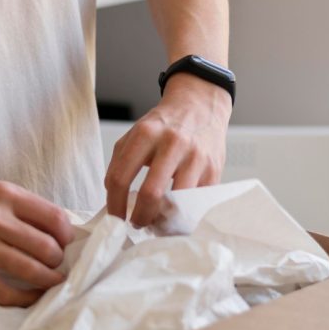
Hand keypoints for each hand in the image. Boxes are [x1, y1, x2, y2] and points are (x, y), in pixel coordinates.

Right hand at [0, 180, 74, 305]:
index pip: (54, 217)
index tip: (66, 242)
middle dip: (59, 260)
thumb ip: (23, 208)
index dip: (68, 234)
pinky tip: (32, 295)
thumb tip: (60, 232)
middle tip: (58, 263)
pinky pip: (6, 293)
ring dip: (49, 280)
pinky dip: (25, 298)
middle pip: (47, 247)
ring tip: (52, 280)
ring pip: (31, 271)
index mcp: (4, 194)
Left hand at [105, 74, 231, 226]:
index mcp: (146, 134)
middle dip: (140, 217)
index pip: (121, 178)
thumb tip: (114, 200)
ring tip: (156, 221)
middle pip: (150, 194)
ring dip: (163, 219)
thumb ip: (119, 163)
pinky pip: (196, 203)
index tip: (115, 218)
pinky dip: (183, 213)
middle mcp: (172, 143)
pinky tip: (174, 212)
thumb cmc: (164, 125)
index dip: (115, 205)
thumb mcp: (135, 134)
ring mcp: (196, 157)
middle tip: (136, 223)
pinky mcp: (213, 170)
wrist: (200, 106)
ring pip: (177, 202)